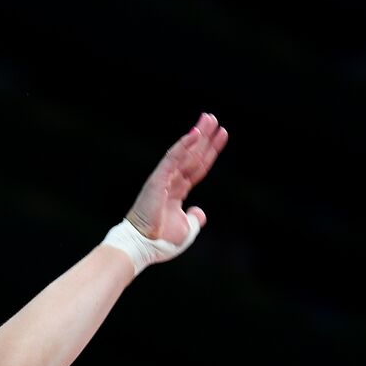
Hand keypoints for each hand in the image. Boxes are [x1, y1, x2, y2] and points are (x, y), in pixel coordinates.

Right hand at [125, 112, 227, 243]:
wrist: (143, 246)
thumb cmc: (161, 240)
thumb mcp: (187, 230)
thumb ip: (195, 218)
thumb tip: (200, 212)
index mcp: (177, 191)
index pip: (198, 167)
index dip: (210, 151)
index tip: (222, 135)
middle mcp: (171, 181)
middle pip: (193, 155)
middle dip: (205, 137)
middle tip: (214, 118)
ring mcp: (164, 179)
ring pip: (184, 152)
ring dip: (197, 135)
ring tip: (209, 119)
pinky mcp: (158, 180)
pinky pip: (173, 159)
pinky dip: (184, 145)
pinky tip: (195, 133)